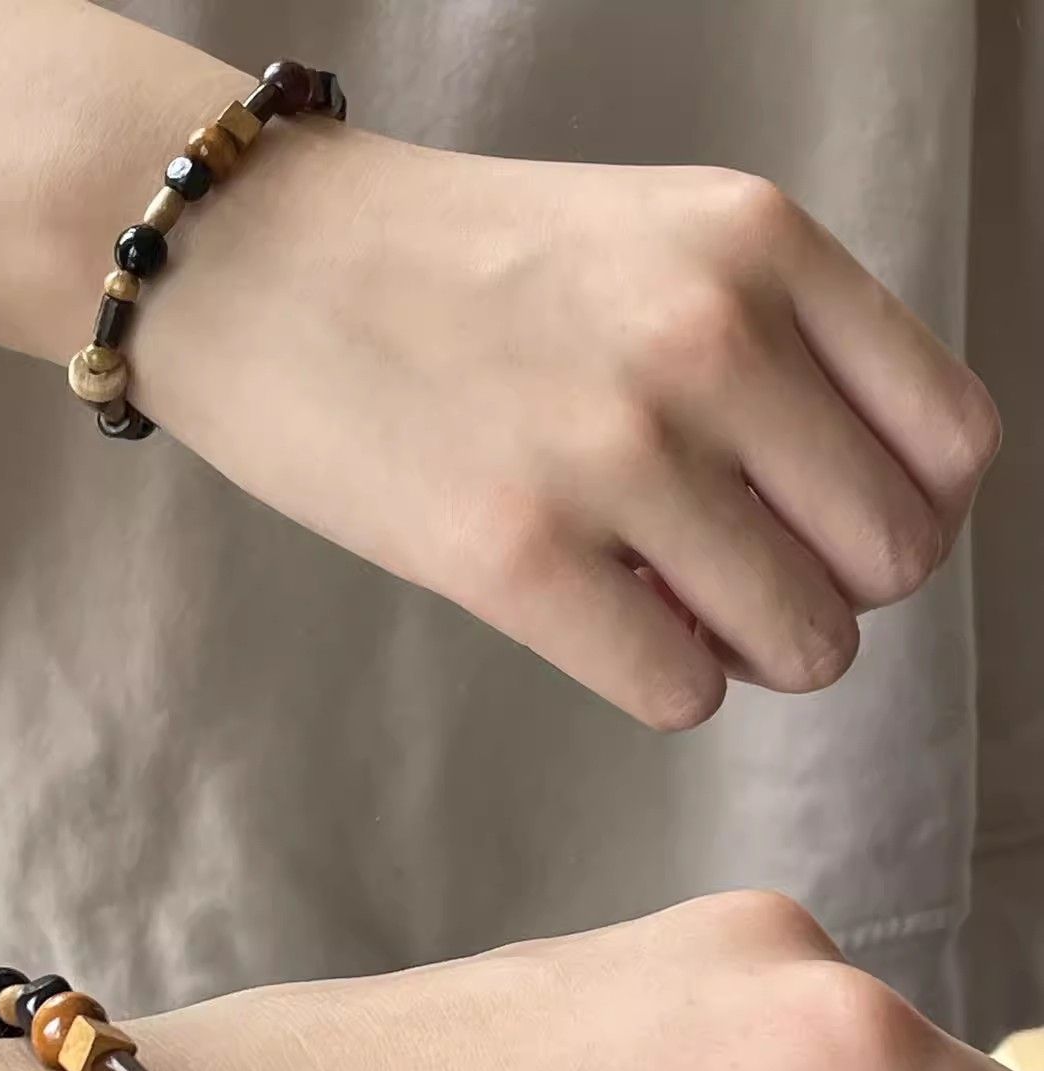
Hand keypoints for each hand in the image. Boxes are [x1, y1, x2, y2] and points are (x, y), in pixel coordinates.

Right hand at [129, 140, 999, 728]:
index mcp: (760, 244)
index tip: (826, 532)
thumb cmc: (449, 263)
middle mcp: (708, 337)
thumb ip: (777, 347)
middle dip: (823, 594)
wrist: (254, 259)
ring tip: (661, 602)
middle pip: (893, 560)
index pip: (955, 444)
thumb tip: (846, 517)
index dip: (908, 515)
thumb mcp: (650, 240)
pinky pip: (680, 691)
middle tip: (730, 576)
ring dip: (746, 649)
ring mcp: (611, 448)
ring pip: (802, 646)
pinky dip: (659, 681)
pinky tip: (596, 623)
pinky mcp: (512, 554)